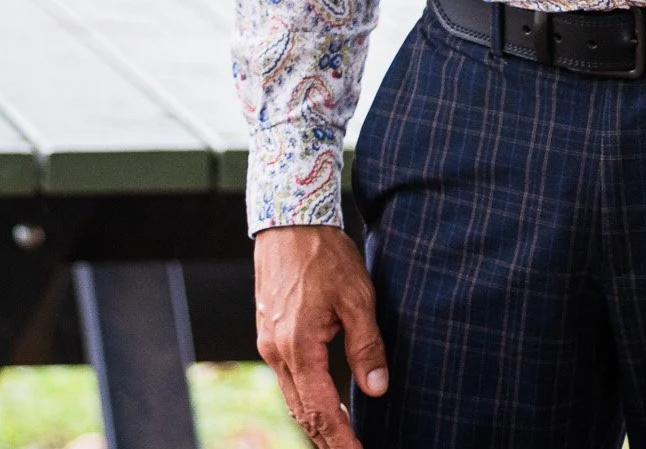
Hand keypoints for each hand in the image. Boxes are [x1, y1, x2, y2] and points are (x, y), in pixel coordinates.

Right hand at [254, 223, 388, 447]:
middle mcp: (276, 351)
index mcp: (298, 346)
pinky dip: (304, 397)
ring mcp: (268, 342)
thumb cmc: (325, 254)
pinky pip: (286, 377)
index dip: (340, 439)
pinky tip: (321, 401)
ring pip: (292, 397)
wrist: (290, 220)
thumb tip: (377, 388)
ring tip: (339, 438)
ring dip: (314, 420)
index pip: (320, 409)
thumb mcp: (357, 296)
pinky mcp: (269, 332)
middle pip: (301, 411)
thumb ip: (366, 345)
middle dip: (326, 438)